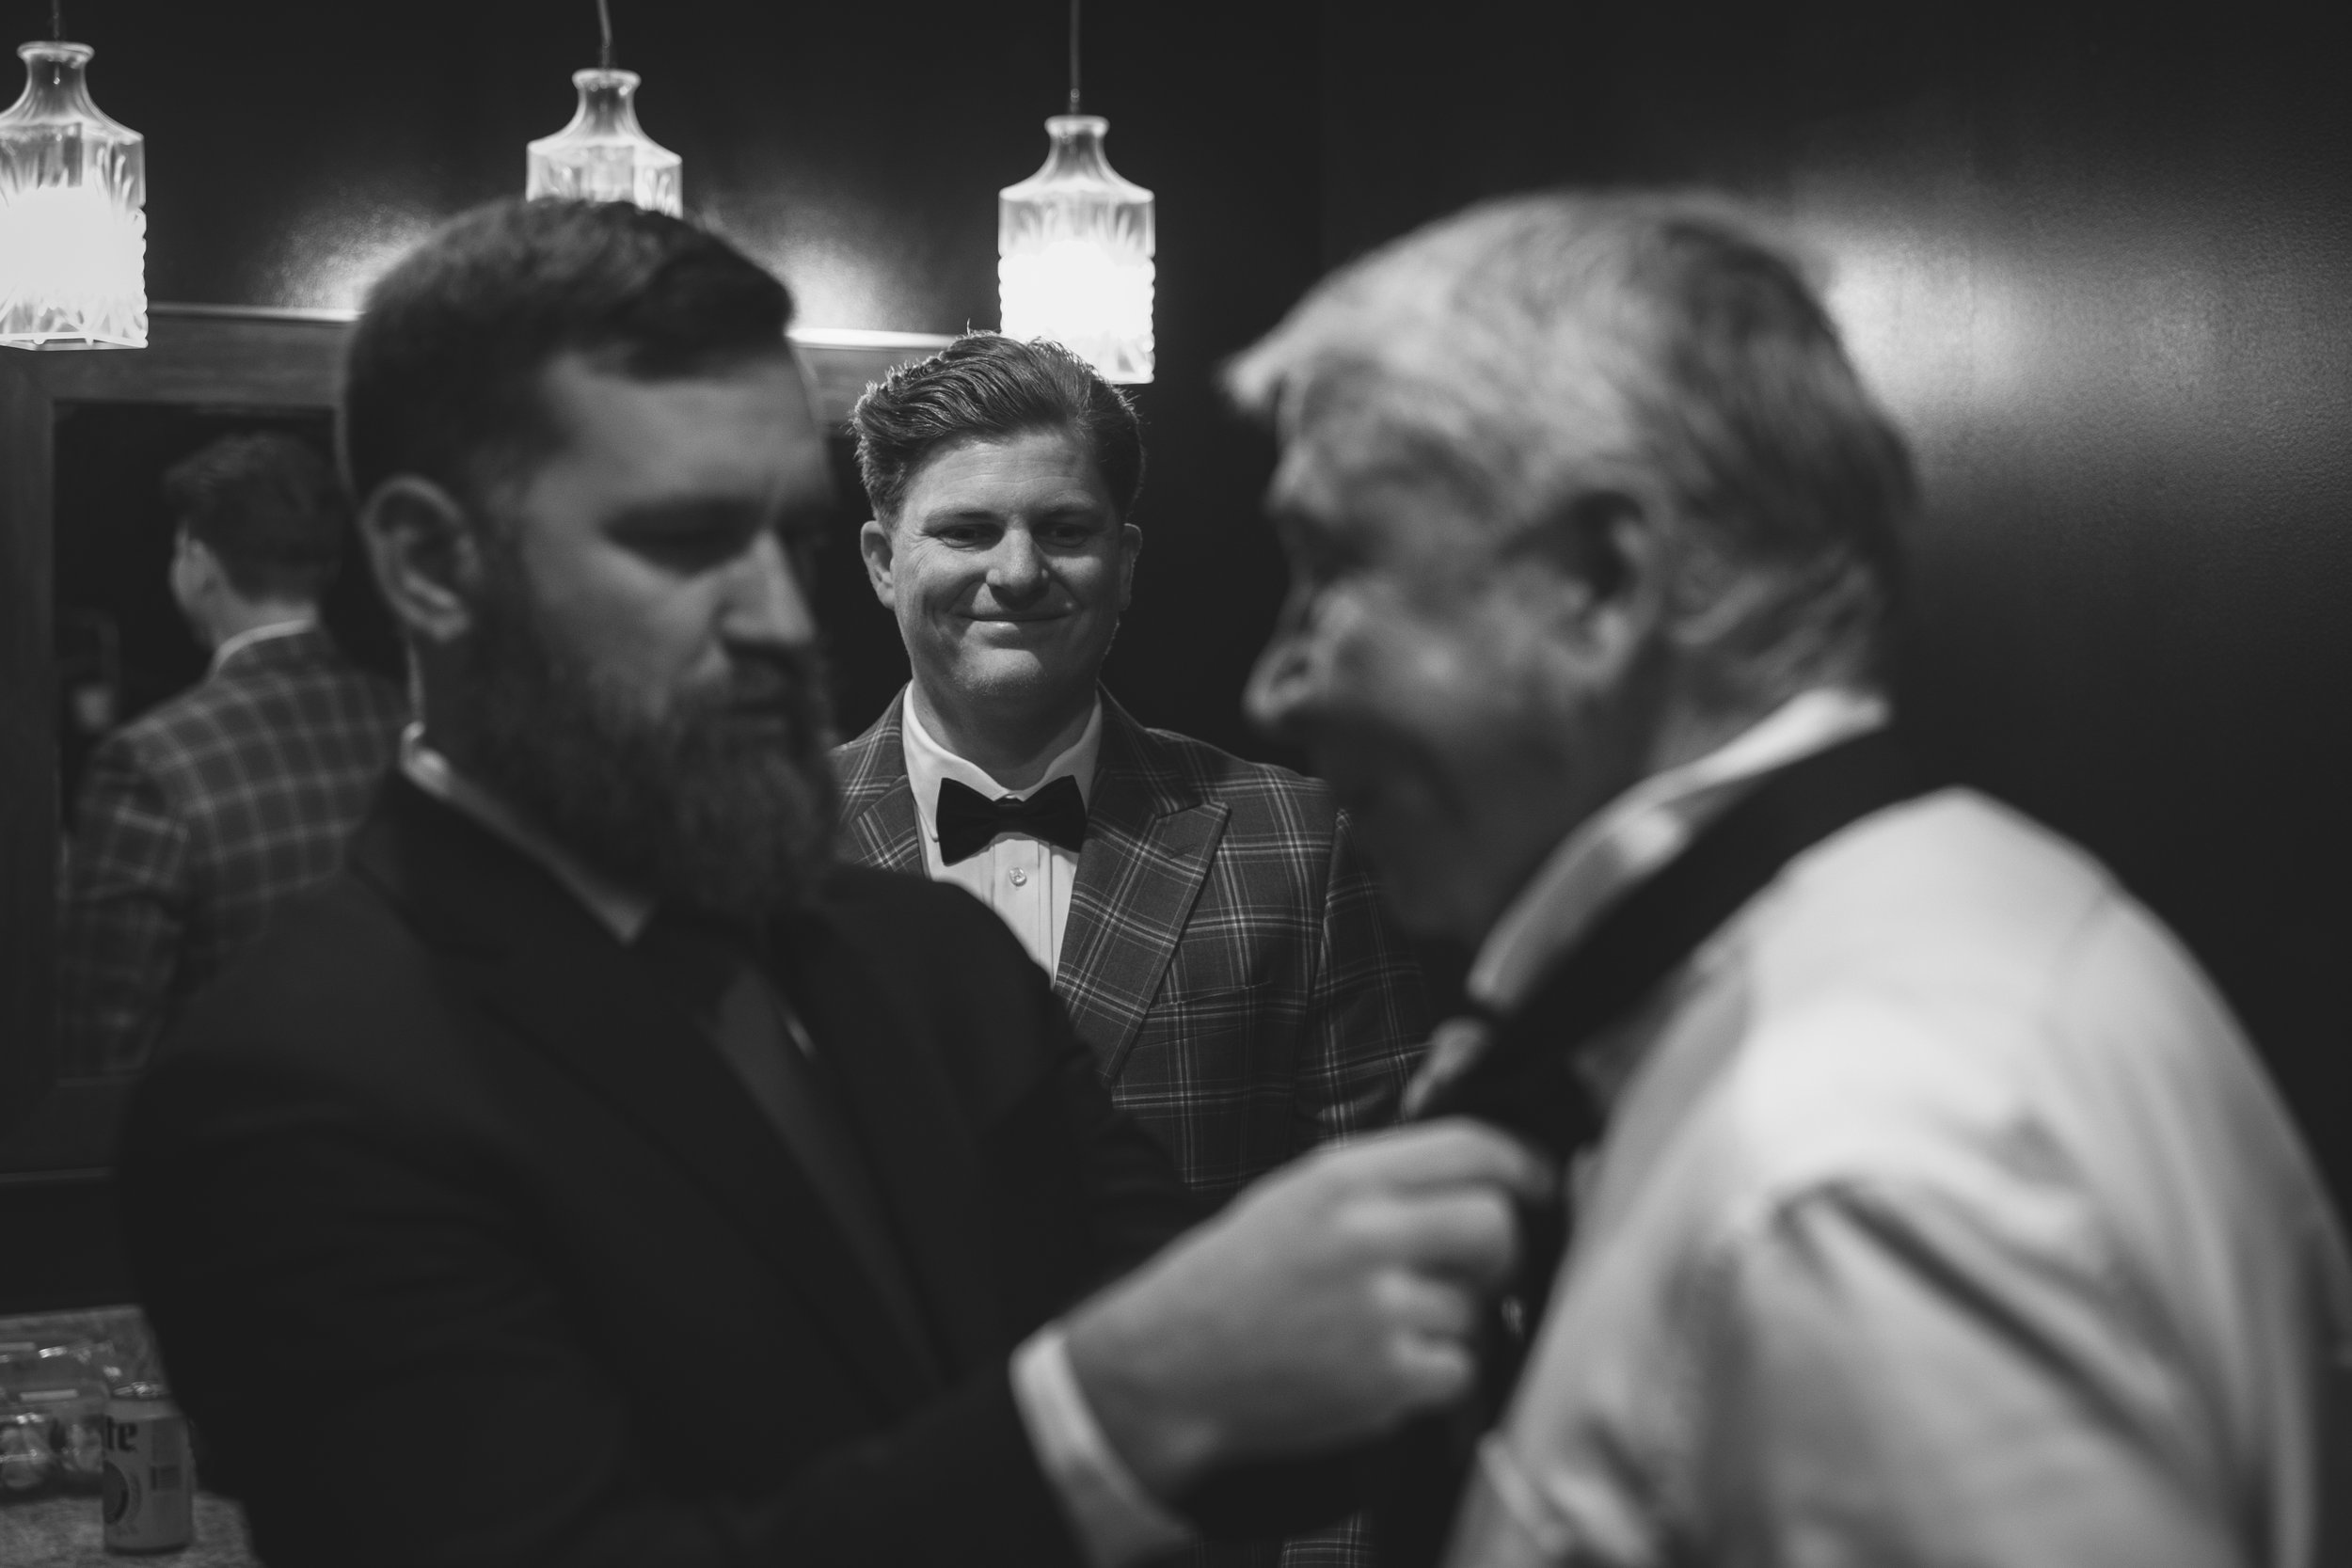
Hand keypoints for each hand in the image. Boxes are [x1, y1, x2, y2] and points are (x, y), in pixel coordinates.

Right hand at [1060, 1119, 1554, 1499]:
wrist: (1173, 1364)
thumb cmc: (1240, 1276)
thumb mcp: (1300, 1192)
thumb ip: (1387, 1175)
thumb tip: (1484, 1166)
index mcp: (1346, 1177)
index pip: (1474, 1148)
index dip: (1525, 1167)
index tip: (1539, 1188)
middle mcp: (1367, 1235)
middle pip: (1497, 1224)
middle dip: (1501, 1250)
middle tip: (1476, 1270)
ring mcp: (1381, 1310)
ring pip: (1483, 1306)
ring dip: (1461, 1322)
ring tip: (1399, 1326)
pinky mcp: (1389, 1381)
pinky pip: (1464, 1369)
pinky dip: (1443, 1376)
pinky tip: (1395, 1369)